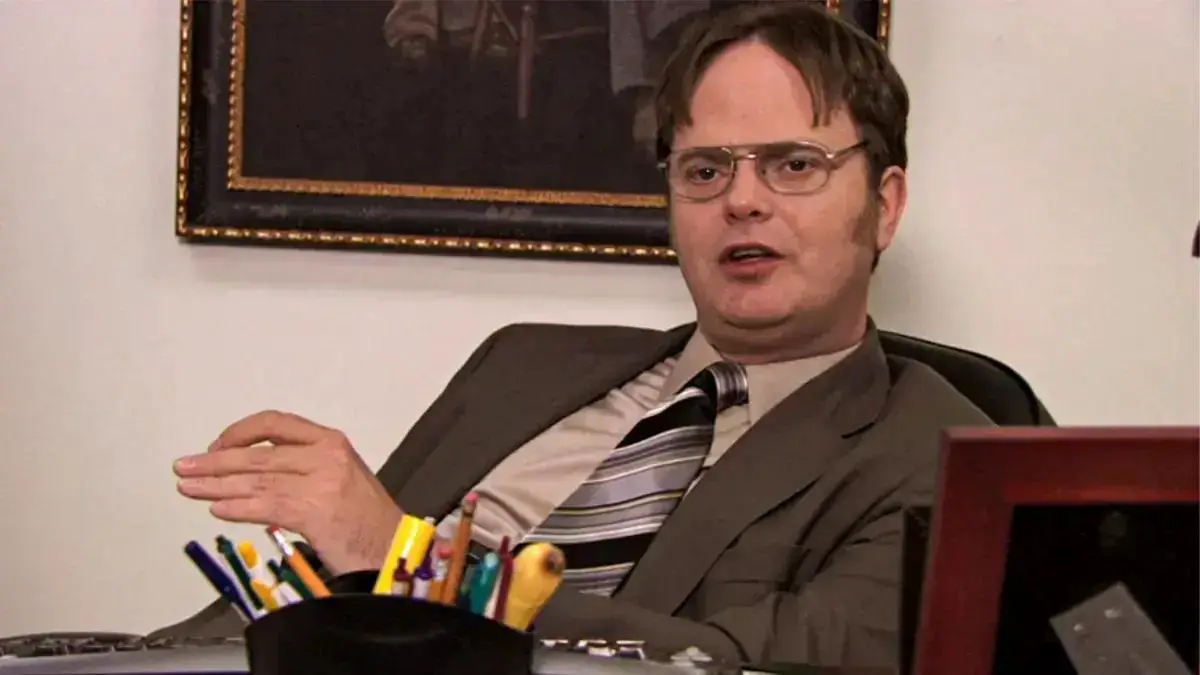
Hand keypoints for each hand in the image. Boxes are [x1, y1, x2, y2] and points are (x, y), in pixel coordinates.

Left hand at [173, 410, 402, 574]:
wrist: (393, 547)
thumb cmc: (365, 518)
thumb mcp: (338, 477)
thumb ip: (300, 468)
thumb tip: (247, 473)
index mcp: (331, 440)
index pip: (275, 423)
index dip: (239, 432)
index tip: (215, 446)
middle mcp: (326, 454)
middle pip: (258, 453)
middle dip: (215, 462)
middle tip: (184, 467)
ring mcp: (322, 481)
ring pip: (257, 479)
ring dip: (216, 485)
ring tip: (189, 488)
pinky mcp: (316, 510)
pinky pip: (266, 506)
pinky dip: (237, 507)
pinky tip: (217, 508)